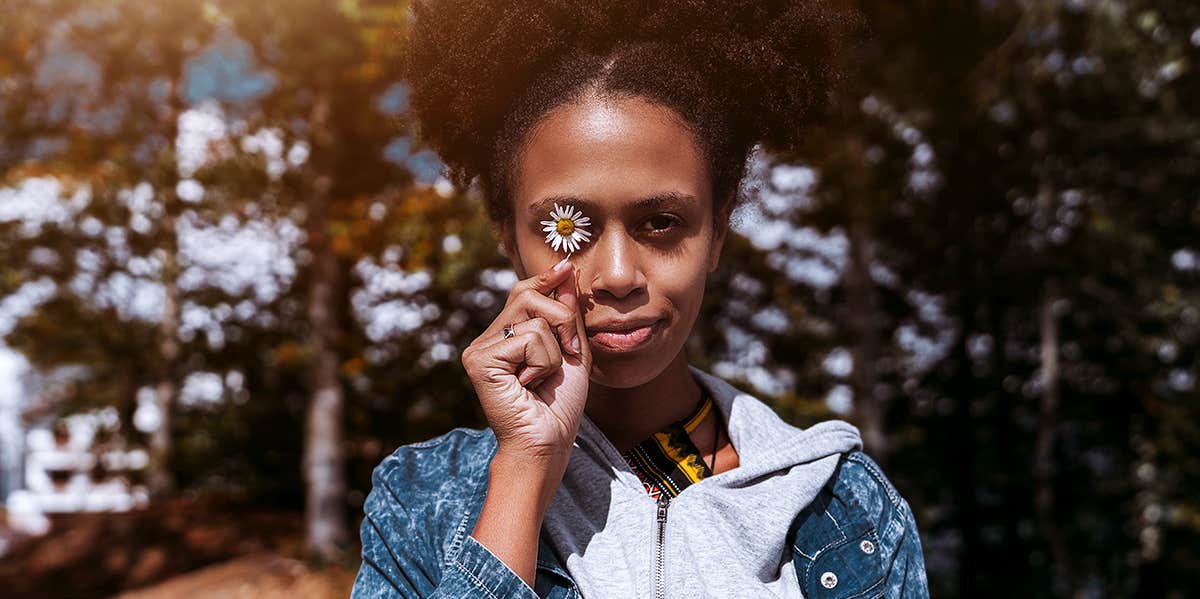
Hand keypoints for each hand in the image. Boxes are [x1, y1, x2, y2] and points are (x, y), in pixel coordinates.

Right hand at [461, 257, 591, 461]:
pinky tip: (529, 386)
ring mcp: (479, 349)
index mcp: (505, 336)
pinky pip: (529, 339)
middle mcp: (487, 339)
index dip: (546, 278)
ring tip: (542, 379)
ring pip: (535, 319)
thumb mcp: (572, 351)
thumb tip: (565, 270)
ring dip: (555, 352)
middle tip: (569, 353)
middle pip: (528, 295)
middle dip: (563, 320)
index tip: (568, 266)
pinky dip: (543, 363)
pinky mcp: (479, 360)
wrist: (548, 443)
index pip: (523, 292)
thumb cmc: (559, 405)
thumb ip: (567, 314)